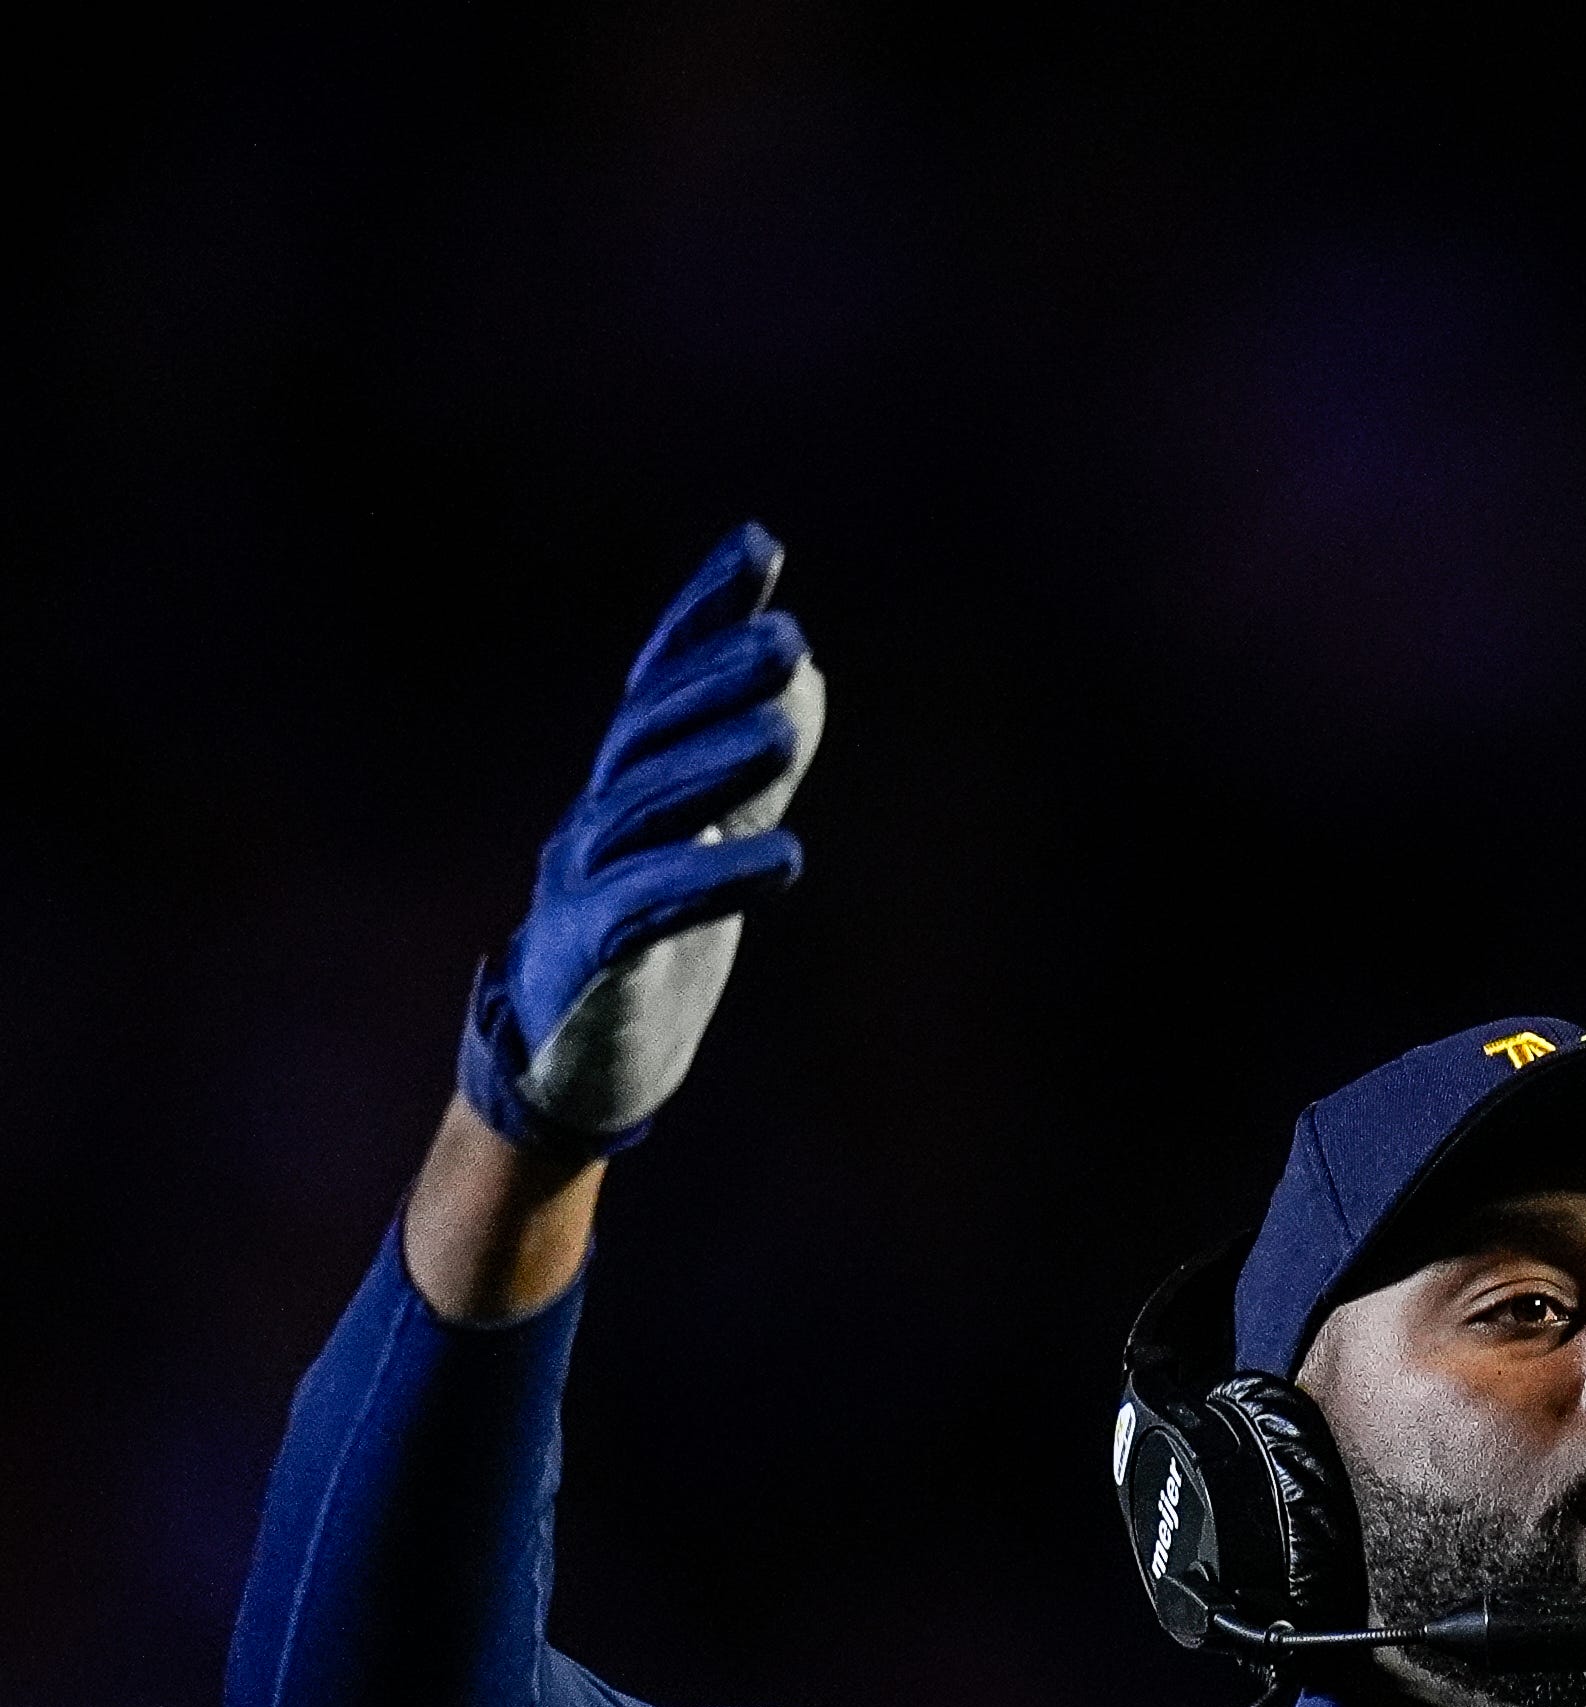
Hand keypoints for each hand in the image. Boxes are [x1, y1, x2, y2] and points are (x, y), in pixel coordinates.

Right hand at [453, 524, 828, 1157]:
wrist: (569, 1065)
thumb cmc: (639, 944)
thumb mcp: (700, 840)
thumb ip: (745, 767)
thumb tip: (802, 680)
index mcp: (622, 791)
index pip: (658, 683)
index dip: (700, 614)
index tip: (756, 547)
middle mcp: (594, 823)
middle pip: (648, 733)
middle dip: (712, 677)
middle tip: (785, 637)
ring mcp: (584, 885)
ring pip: (645, 811)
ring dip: (716, 765)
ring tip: (785, 730)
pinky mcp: (594, 956)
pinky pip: (651, 907)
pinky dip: (716, 877)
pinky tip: (785, 857)